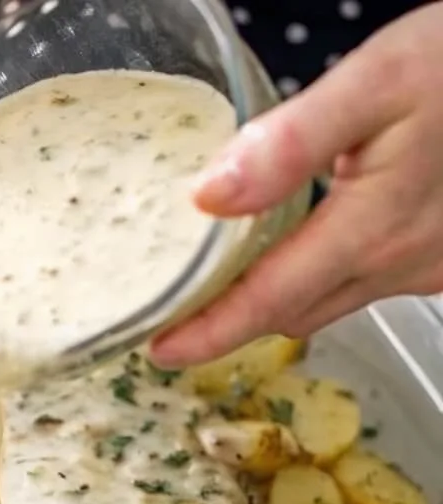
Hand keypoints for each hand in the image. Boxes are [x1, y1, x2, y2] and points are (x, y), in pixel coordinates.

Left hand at [150, 3, 442, 367]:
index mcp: (373, 228)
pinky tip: (307, 241)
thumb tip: (208, 196)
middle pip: (291, 311)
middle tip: (178, 311)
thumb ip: (292, 141)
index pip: (267, 302)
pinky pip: (364, 283)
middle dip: (232, 320)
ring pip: (327, 302)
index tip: (159, 351)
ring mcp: (428, 267)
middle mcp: (401, 263)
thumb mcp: (381, 80)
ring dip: (276, 299)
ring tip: (223, 281)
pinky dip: (320, 275)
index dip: (208, 333)